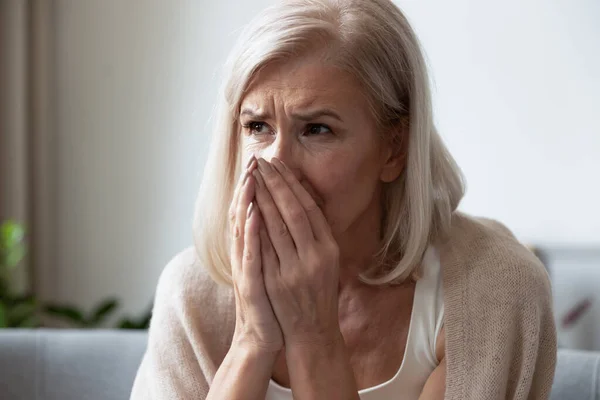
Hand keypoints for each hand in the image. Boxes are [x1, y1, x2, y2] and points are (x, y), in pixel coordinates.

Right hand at [229, 157, 282, 353]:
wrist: (264, 337)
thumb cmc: (272, 301)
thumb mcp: (271, 266)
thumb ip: (270, 242)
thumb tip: (275, 216)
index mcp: (252, 248)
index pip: (251, 209)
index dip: (255, 185)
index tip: (261, 160)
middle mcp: (245, 254)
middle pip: (244, 212)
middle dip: (251, 184)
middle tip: (254, 157)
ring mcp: (245, 268)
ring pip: (244, 227)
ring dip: (247, 199)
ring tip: (251, 174)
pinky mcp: (250, 284)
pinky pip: (251, 253)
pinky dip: (251, 231)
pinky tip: (253, 212)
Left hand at [252, 158, 341, 347]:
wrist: (312, 332)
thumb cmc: (317, 293)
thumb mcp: (326, 261)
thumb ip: (315, 235)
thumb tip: (301, 200)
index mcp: (329, 248)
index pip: (309, 208)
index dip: (293, 184)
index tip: (279, 165)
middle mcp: (316, 256)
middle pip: (293, 211)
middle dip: (276, 184)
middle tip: (262, 162)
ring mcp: (296, 270)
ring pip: (278, 226)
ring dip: (263, 198)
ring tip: (251, 176)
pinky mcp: (277, 283)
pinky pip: (265, 248)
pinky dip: (256, 226)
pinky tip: (247, 208)